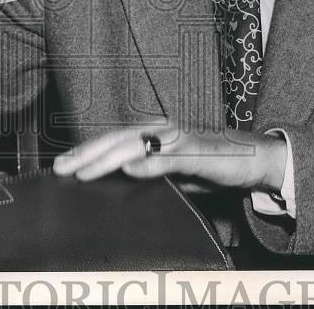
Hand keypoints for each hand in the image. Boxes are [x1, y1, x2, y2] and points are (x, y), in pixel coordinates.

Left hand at [52, 122, 286, 192]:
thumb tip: (119, 183)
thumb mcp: (172, 173)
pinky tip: (131, 170)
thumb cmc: (210, 166)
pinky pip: (169, 157)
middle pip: (116, 139)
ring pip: (136, 145)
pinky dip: (148, 163)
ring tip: (84, 172)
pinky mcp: (197, 152)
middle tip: (61, 168)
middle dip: (87, 153)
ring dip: (107, 159)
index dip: (86, 150)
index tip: (61, 164)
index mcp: (154, 134)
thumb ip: (147, 173)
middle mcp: (162, 130)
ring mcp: (179, 139)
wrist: (252, 160)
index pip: (112, 140)